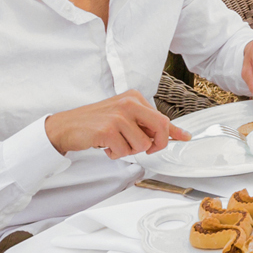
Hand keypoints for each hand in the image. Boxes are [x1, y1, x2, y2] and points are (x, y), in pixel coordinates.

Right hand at [44, 90, 188, 158]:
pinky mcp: (107, 130)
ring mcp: (118, 116)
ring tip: (114, 142)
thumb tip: (174, 134)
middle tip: (145, 149)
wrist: (66, 126)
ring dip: (128, 150)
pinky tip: (105, 145)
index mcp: (134, 98)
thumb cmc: (96, 123)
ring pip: (142, 145)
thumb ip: (146, 124)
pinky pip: (124, 152)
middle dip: (157, 144)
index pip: (162, 118)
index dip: (174, 132)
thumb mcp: (124, 118)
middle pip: (160, 128)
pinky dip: (115, 154)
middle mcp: (128, 103)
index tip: (186, 137)